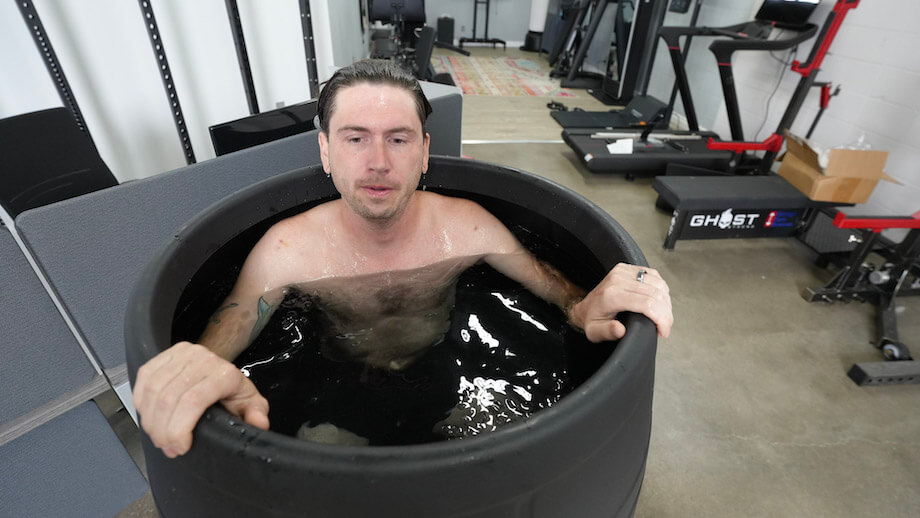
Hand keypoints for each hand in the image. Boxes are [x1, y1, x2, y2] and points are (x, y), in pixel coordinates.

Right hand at [133, 341, 269, 457]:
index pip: (192, 401)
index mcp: (224, 373)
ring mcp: (181, 354)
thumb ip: (256, 415)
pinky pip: (144, 379)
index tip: (180, 447)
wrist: (220, 369)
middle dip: (163, 430)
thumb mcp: (250, 405)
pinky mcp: (164, 354)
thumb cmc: (233, 392)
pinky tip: (150, 418)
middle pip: (169, 399)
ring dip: (150, 420)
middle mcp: (202, 359)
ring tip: (159, 436)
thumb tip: (257, 422)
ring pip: (153, 390)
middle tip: (167, 447)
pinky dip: (142, 403)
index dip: (179, 429)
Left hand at [570, 263, 672, 342]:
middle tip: (665, 326)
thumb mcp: (595, 332)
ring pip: (658, 284)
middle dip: (666, 313)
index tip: (663, 331)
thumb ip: (607, 332)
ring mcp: (623, 271)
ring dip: (666, 302)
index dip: (661, 319)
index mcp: (611, 295)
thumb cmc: (592, 319)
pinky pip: (654, 275)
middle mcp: (618, 280)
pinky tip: (659, 301)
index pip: (647, 304)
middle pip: (656, 294)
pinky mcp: (629, 268)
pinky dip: (661, 289)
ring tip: (663, 316)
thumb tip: (620, 330)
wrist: (585, 306)